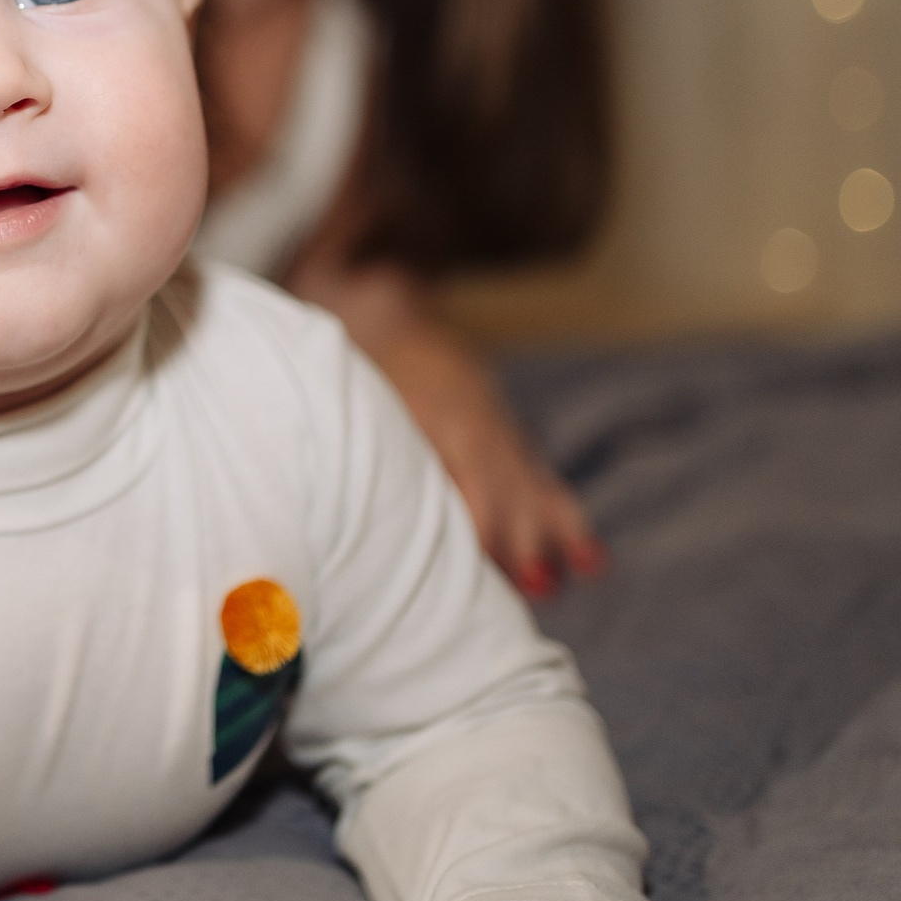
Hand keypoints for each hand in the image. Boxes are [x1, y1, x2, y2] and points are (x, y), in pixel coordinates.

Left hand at [282, 251, 605, 600]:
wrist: (387, 315)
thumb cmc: (353, 369)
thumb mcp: (345, 393)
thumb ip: (342, 440)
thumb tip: (306, 505)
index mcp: (425, 405)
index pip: (450, 460)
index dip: (464, 506)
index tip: (476, 555)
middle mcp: (467, 418)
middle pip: (495, 480)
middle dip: (512, 533)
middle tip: (528, 585)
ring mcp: (495, 429)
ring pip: (526, 484)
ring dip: (546, 536)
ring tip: (561, 583)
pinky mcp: (509, 441)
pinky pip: (544, 482)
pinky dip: (567, 522)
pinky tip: (594, 564)